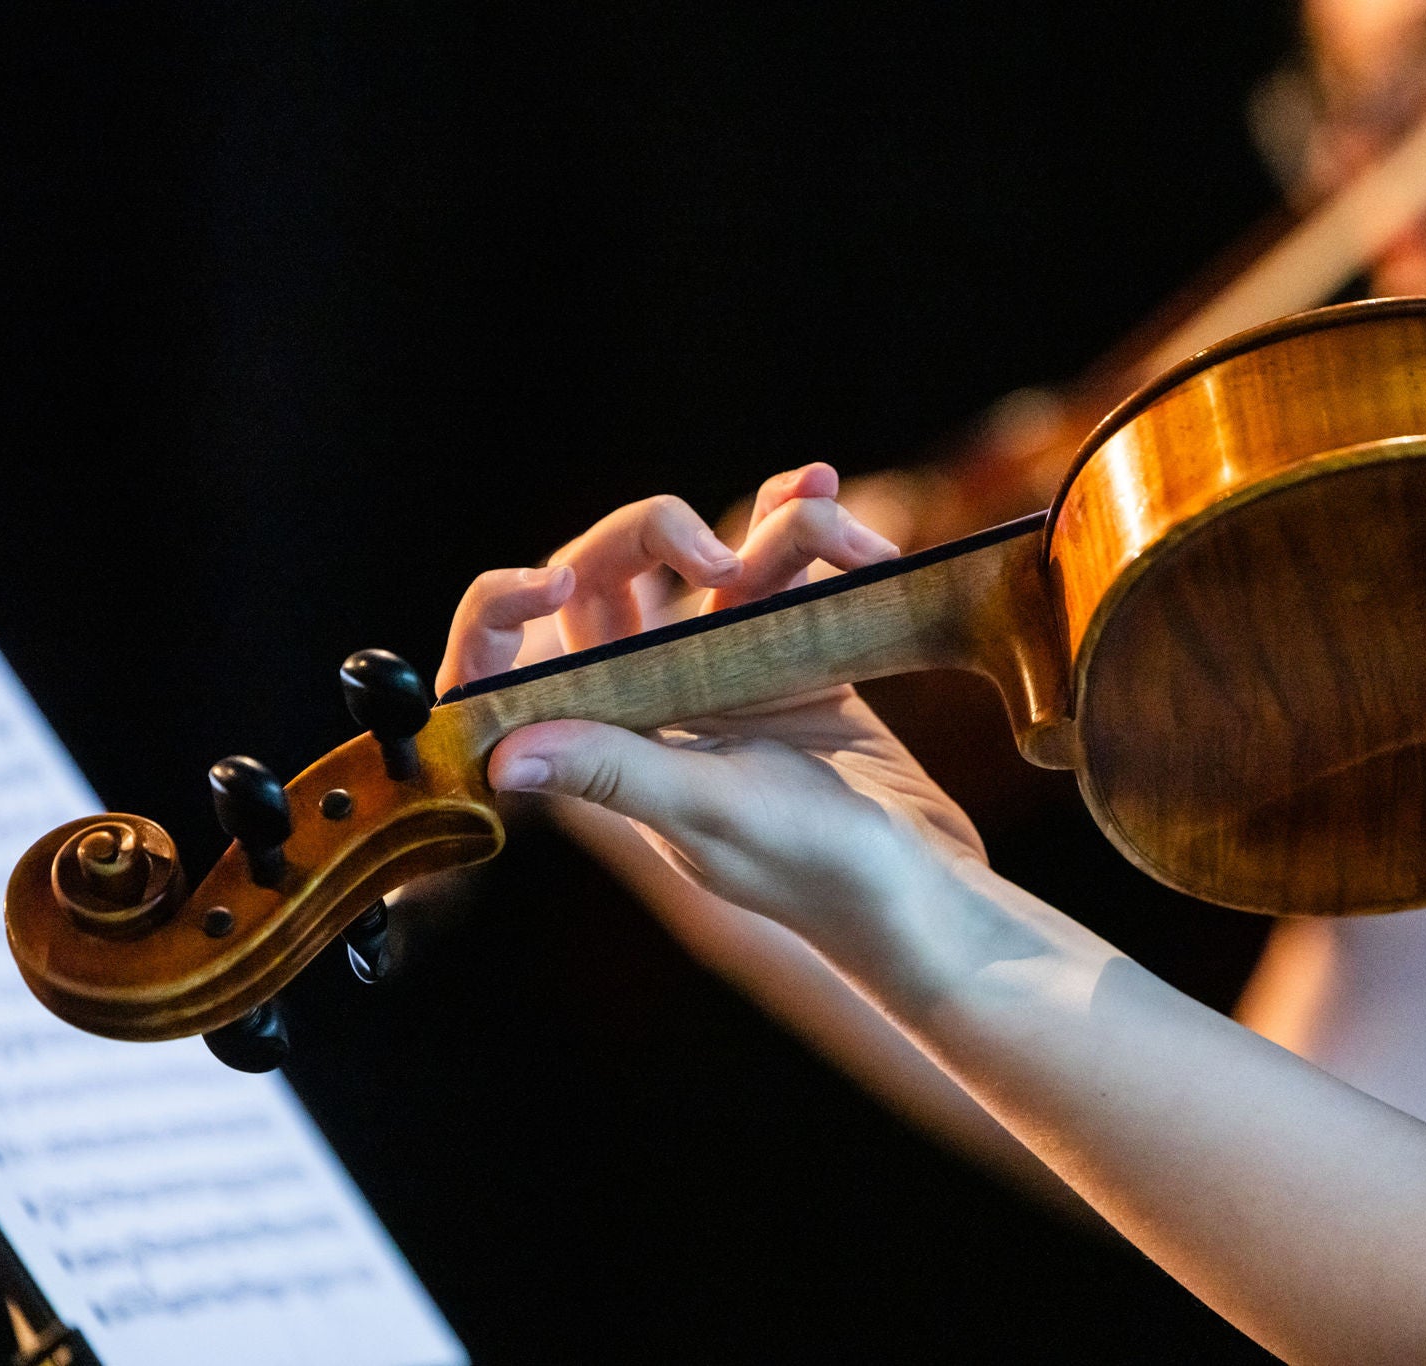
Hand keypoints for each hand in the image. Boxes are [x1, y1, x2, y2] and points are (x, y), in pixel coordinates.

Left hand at [436, 464, 988, 958]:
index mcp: (603, 748)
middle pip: (609, 578)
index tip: (555, 582)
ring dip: (770, 529)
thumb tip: (501, 758)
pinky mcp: (788, 650)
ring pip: (709, 559)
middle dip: (655, 536)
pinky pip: (778, 565)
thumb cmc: (816, 871)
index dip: (504, 612)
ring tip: (834, 521)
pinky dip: (801, 525)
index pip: (514, 667)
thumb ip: (615, 773)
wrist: (924, 888)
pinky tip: (824, 492)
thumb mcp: (712, 815)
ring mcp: (719, 671)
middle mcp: (647, 702)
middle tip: (720, 557)